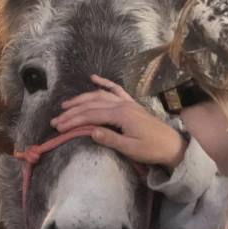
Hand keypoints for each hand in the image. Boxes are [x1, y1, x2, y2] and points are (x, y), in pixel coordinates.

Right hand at [51, 74, 186, 168]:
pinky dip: (104, 83)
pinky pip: (115, 89)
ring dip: (81, 99)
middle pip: (92, 105)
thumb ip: (110, 139)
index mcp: (121, 115)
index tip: (59, 128)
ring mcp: (127, 102)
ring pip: (100, 95)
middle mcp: (123, 105)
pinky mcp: (131, 104)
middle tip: (56, 120)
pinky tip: (93, 78)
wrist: (172, 146)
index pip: (91, 116)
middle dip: (72, 112)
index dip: (73, 121)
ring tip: (66, 106)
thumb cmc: (152, 150)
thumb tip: (91, 132)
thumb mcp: (130, 149)